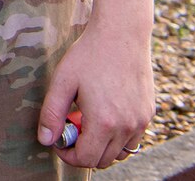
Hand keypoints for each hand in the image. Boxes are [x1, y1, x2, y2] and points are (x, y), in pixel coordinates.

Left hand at [36, 17, 152, 170]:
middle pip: (103, 160)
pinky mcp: (148, 113)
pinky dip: (118, 136)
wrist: (122, 34)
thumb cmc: (89, 55)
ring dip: (102, 145)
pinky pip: (133, 139)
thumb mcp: (62, 82)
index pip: (86, 159)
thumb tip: (46, 140)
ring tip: (87, 119)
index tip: (59, 141)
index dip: (68, 155)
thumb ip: (52, 114)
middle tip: (71, 127)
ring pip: (120, 152)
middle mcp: (127, 127)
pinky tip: (104, 113)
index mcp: (104, 122)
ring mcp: (141, 121)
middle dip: (83, 150)